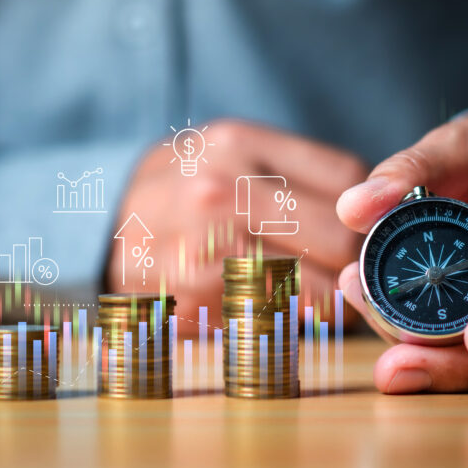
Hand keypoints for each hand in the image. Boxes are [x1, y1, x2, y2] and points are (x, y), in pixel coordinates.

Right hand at [110, 120, 366, 334]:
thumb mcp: (225, 153)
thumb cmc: (176, 190)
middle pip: (340, 238)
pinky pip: (275, 322)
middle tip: (354, 279)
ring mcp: (203, 246)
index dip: (368, 214)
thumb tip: (374, 211)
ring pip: (316, 289)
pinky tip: (276, 315)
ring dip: (331, 305)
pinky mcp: (192, 301)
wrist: (92, 228)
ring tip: (321, 302)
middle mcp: (221, 188)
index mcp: (237, 143)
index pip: (348, 179)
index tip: (366, 234)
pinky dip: (289, 325)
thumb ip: (293, 172)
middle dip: (356, 266)